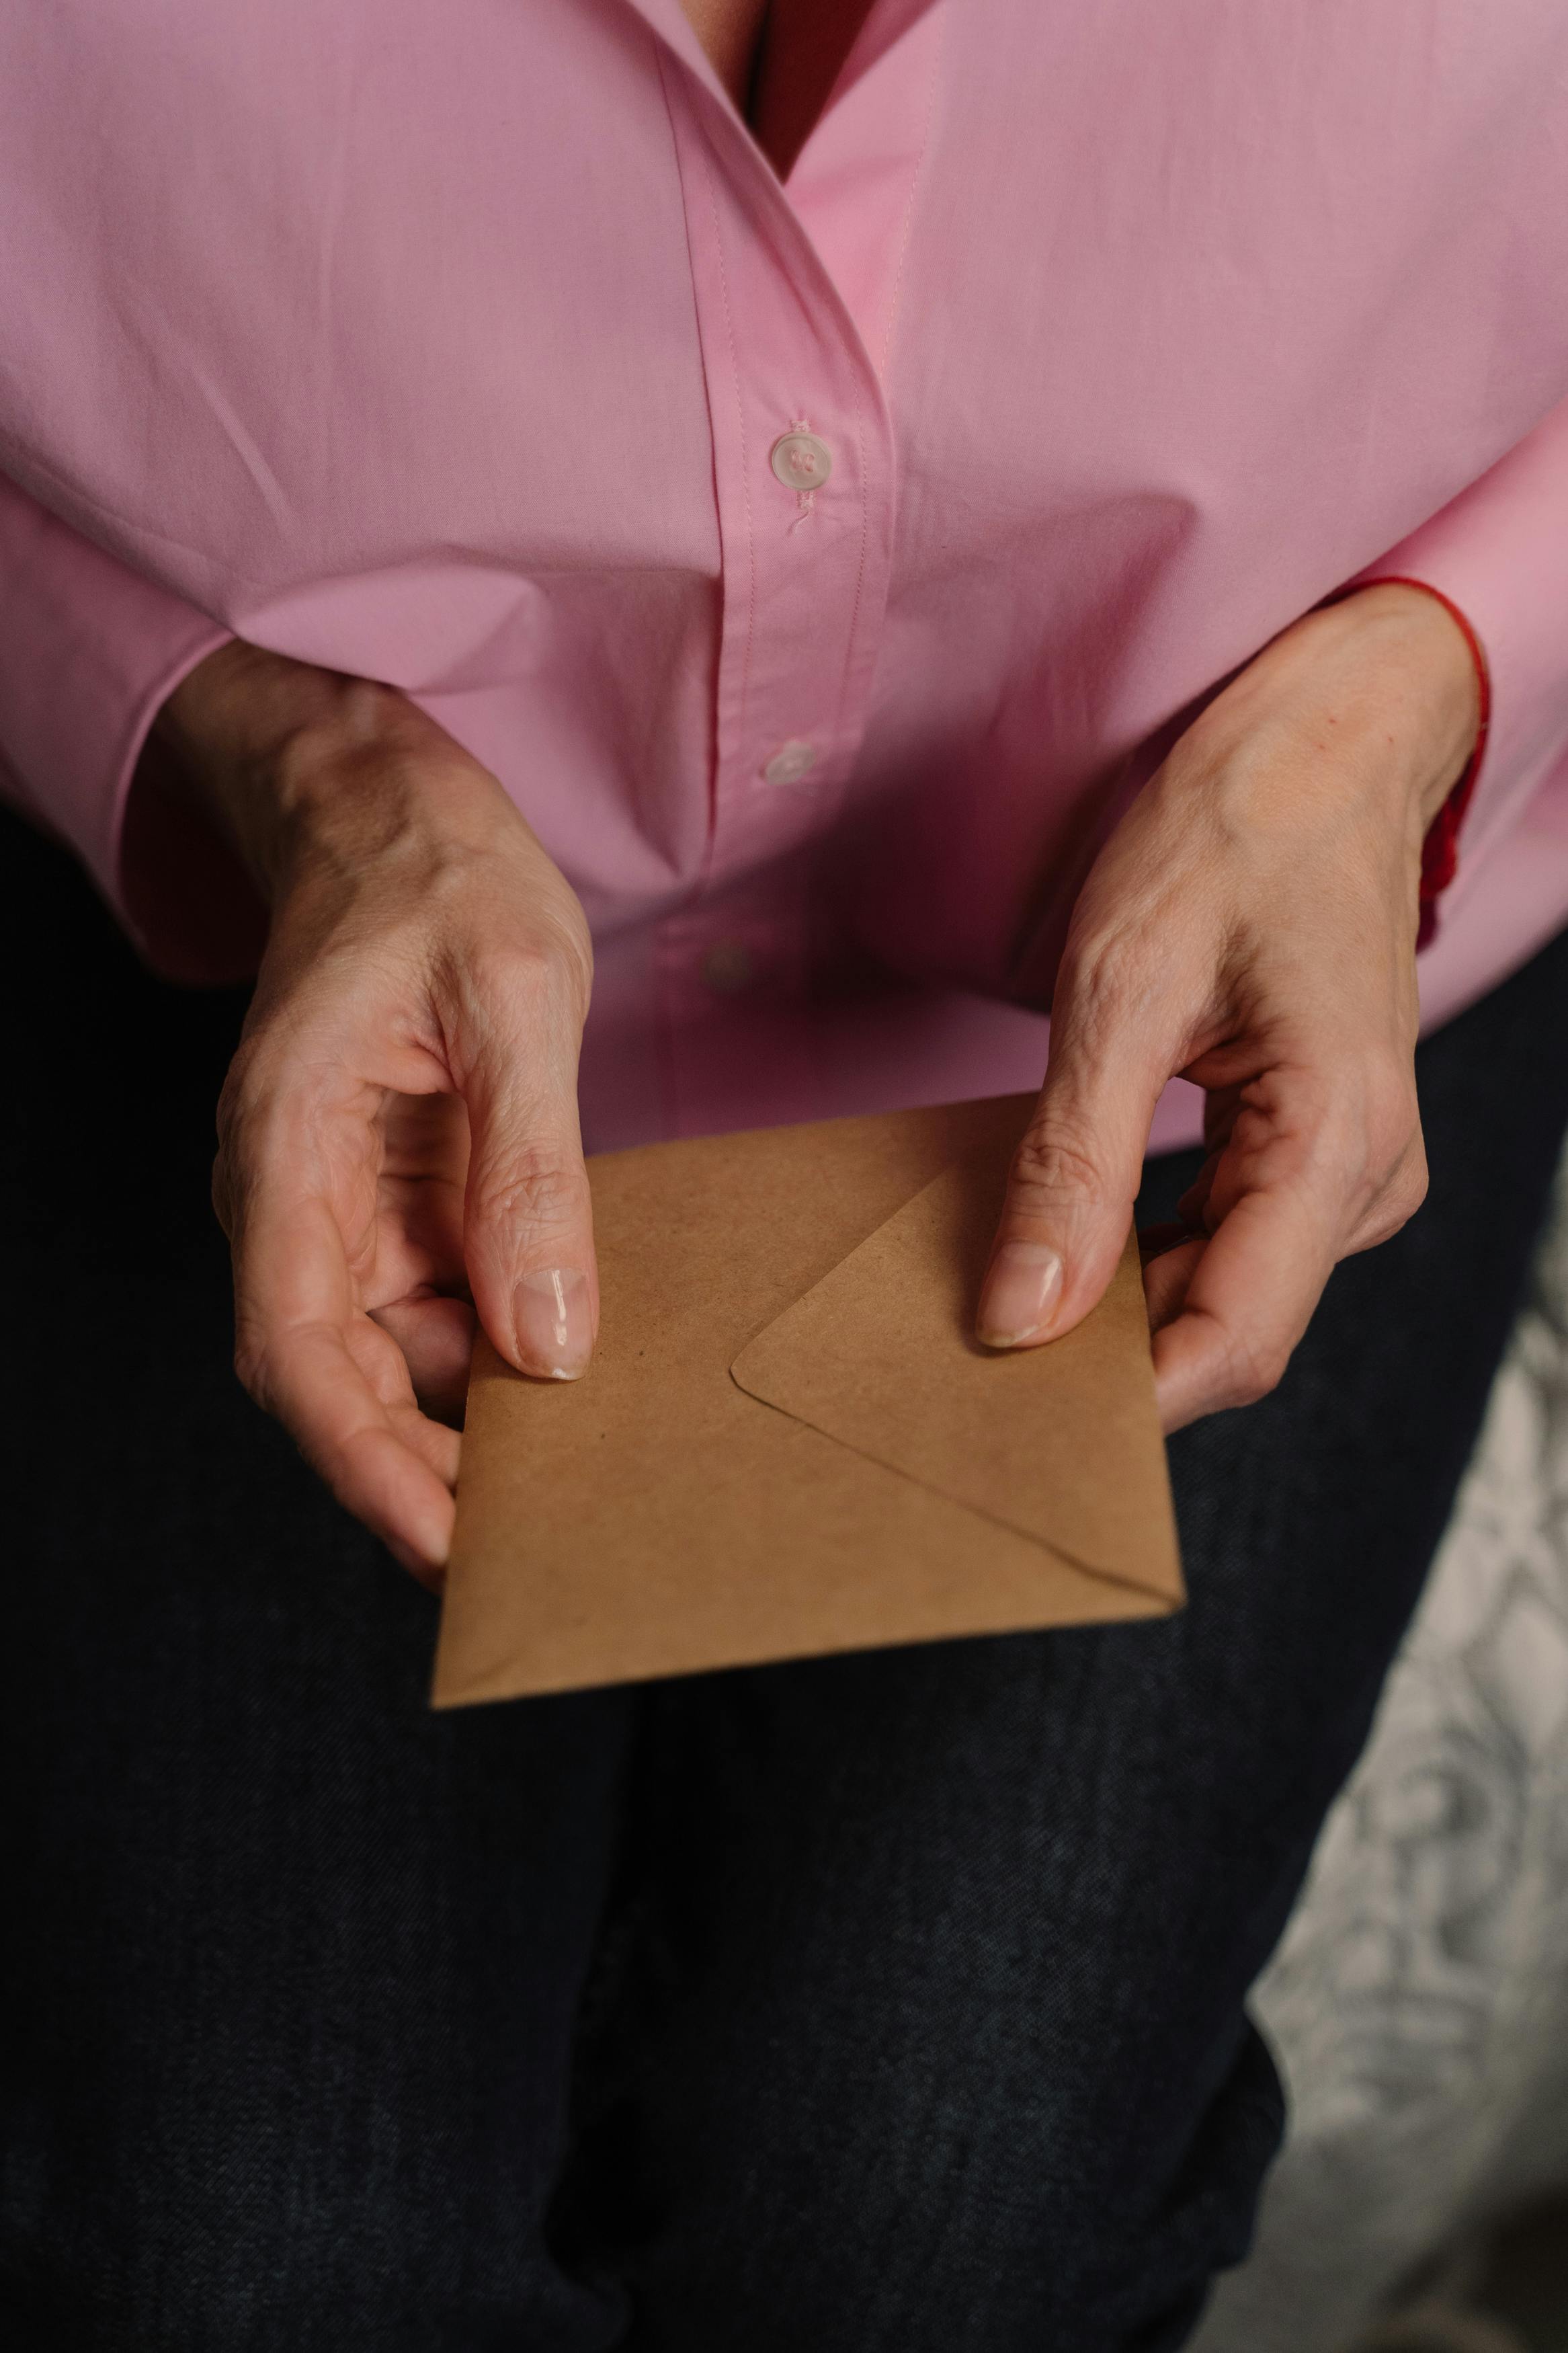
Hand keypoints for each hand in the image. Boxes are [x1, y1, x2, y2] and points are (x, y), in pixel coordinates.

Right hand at [151, 642, 599, 1581]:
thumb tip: (546, 1340)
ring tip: (582, 1480)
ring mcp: (339, 1205)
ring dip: (471, 1424)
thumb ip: (528, 1170)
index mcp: (283, 1148)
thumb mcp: (514, 1000)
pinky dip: (498, 1354)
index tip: (446, 1553)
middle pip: (340, 1380)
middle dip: (428, 1475)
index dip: (366, 1468)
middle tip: (544, 1554)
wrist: (394, 809)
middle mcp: (291, 1197)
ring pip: (391, 1358)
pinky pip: (436, 1307)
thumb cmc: (440, 876)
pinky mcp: (394, 1198)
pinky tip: (573, 1379)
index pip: (299, 1350)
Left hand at [976, 585, 1481, 1428]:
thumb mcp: (1124, 987)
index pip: (1233, 1339)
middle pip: (1227, 1331)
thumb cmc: (1234, 834)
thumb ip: (1073, 1164)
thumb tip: (1019, 1316)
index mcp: (1339, 1141)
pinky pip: (1228, 1244)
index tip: (1003, 1415)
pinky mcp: (1313, 1150)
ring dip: (1118, 1314)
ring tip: (1001, 1301)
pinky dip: (1143, 1260)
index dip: (1119, 1398)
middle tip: (968, 1361)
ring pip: (1224, 1296)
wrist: (1326, 747)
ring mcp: (1348, 1170)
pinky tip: (1063, 1245)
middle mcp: (1366, 1179)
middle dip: (1105, 1363)